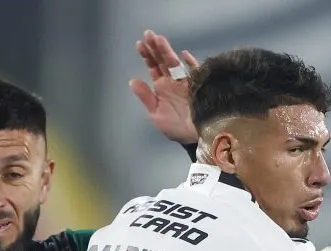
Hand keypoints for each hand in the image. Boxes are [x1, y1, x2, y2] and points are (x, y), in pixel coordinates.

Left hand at [130, 30, 199, 144]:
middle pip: (163, 60)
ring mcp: (185, 82)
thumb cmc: (175, 127)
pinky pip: (195, 72)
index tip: (139, 44)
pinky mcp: (198, 86)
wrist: (194, 137)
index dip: (147, 55)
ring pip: (175, 63)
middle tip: (148, 34)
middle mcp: (173, 81)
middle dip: (155, 47)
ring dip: (167, 51)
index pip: (153, 67)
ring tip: (158, 39)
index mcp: (162, 87)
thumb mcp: (156, 114)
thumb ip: (146, 97)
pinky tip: (184, 55)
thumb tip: (132, 81)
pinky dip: (190, 64)